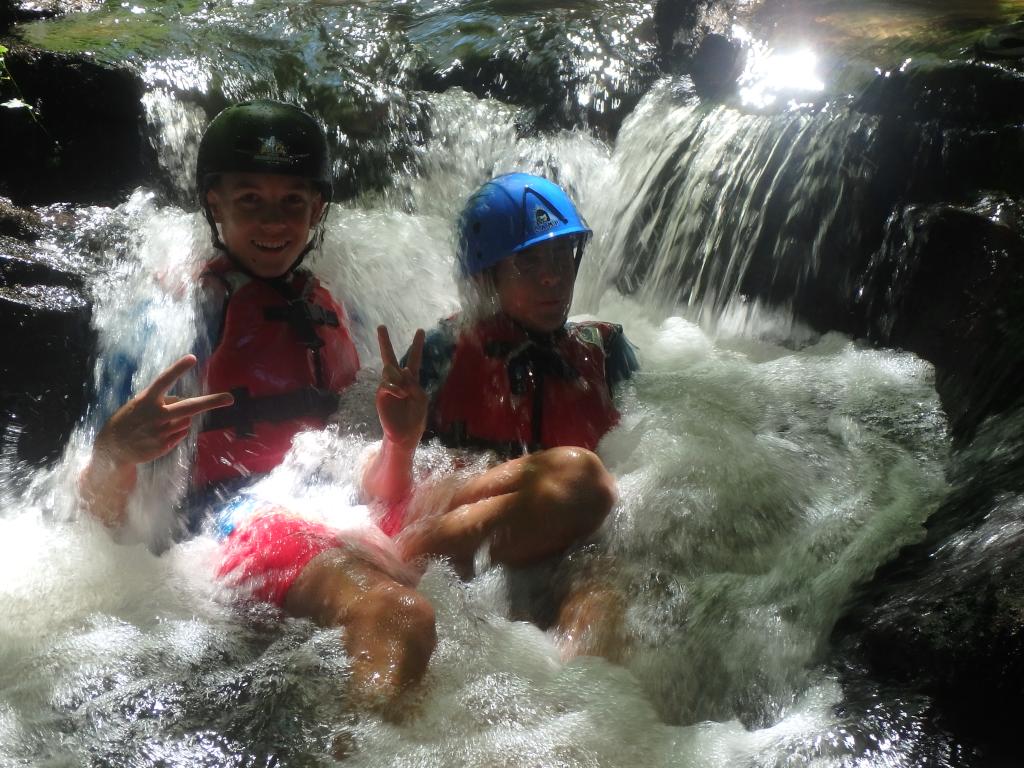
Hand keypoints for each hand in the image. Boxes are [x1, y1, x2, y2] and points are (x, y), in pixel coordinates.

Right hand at [94, 354, 233, 467]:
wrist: (114, 447)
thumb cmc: (131, 419)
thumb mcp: (139, 405)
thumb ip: (161, 401)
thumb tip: (185, 404)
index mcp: (147, 400)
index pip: (164, 380)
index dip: (178, 369)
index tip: (192, 358)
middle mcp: (155, 415)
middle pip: (189, 407)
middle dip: (211, 402)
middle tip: (229, 398)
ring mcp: (160, 432)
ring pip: (187, 421)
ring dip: (182, 420)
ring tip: (162, 423)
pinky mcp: (164, 445)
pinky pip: (181, 434)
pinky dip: (176, 432)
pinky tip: (160, 434)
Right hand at [375, 325, 426, 450]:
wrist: (406, 433)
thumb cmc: (415, 416)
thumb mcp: (421, 398)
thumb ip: (414, 384)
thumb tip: (401, 373)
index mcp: (411, 380)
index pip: (414, 359)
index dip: (417, 345)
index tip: (420, 330)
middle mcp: (397, 380)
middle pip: (390, 357)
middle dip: (384, 342)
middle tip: (381, 326)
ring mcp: (388, 386)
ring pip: (390, 370)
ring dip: (399, 378)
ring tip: (405, 392)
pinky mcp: (381, 395)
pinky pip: (387, 384)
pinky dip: (395, 387)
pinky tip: (402, 393)